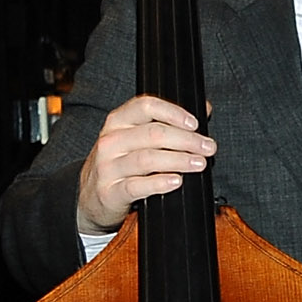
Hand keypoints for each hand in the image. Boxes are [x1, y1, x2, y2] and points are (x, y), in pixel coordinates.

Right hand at [76, 95, 215, 230]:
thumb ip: (169, 122)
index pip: (145, 106)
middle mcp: (111, 141)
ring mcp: (108, 166)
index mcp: (119, 121)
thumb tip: (205, 108)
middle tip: (208, 147)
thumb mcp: (137, 137)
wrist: (92, 195)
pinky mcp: (110, 191)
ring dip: (178, 160)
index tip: (195, 124)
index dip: (173, 112)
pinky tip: (176, 181)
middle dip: (186, 140)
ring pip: (147, 159)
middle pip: (152, 134)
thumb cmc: (122, 162)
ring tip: (199, 163)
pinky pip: (136, 186)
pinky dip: (159, 183)